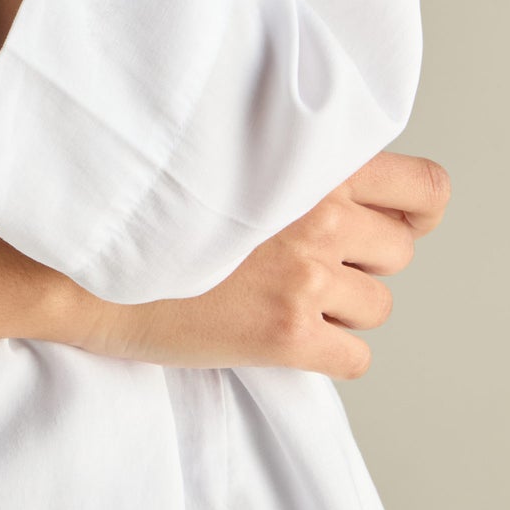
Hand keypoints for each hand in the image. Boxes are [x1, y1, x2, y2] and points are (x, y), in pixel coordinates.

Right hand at [56, 149, 451, 379]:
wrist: (85, 258)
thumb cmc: (147, 202)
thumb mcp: (228, 152)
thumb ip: (293, 160)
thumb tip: (345, 190)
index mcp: (310, 159)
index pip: (424, 187)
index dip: (415, 210)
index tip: (391, 221)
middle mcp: (321, 214)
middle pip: (400, 251)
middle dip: (365, 259)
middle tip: (310, 260)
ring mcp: (307, 276)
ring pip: (378, 305)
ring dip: (343, 305)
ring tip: (282, 292)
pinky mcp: (287, 335)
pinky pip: (355, 356)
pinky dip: (330, 352)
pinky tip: (283, 334)